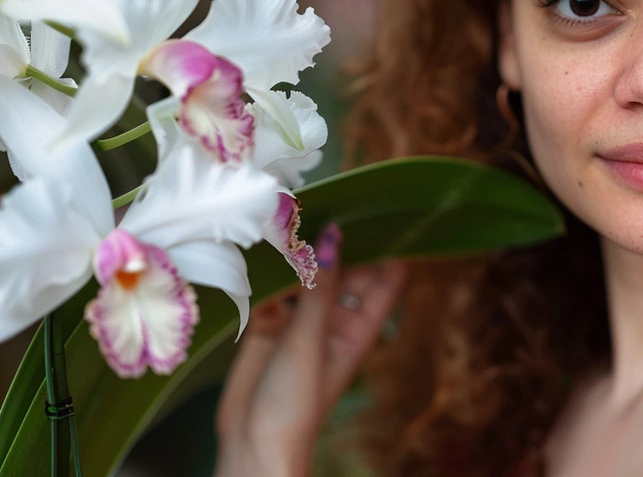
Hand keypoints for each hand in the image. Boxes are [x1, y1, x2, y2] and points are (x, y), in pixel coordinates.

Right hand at [215, 226, 407, 476]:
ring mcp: (300, 321)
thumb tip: (332, 234)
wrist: (252, 445)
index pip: (386, 277)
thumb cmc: (295, 402)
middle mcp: (333, 320)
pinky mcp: (267, 324)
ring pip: (305, 274)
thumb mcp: (311, 339)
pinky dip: (267, 269)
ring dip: (296, 251)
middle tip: (324, 197)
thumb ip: (320, 286)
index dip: (390, 244)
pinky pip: (271, 287)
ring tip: (286, 213)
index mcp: (359, 328)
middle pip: (344, 268)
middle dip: (334, 239)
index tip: (386, 206)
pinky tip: (259, 243)